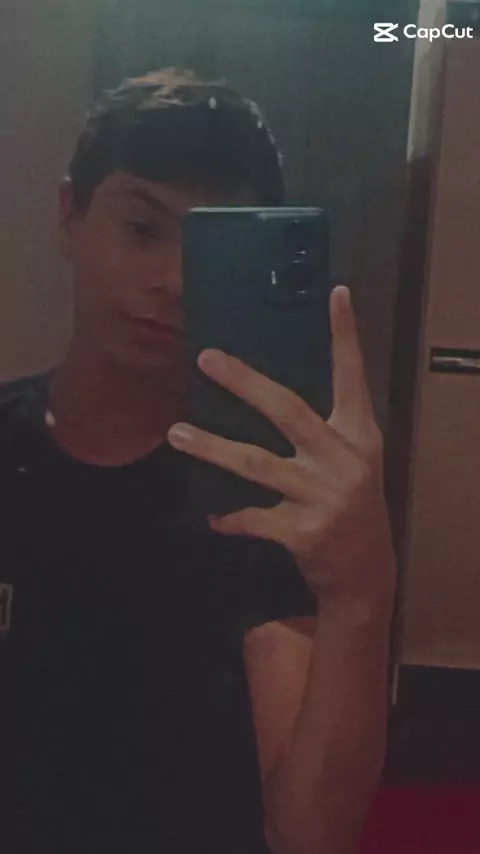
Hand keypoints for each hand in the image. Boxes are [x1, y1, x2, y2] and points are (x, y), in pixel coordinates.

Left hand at [167, 286, 395, 618]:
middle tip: (207, 359)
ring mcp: (324, 495)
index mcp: (359, 436)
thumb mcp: (352, 462)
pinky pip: (252, 517)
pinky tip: (212, 516)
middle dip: (245, 383)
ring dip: (212, 448)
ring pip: (255, 463)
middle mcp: (344, 459)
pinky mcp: (303, 531)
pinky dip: (229, 517)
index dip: (345, 335)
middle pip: (288, 410)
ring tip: (177, 433)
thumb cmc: (351, 506)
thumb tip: (266, 396)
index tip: (336, 293)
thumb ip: (323, 430)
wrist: (365, 572)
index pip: (352, 376)